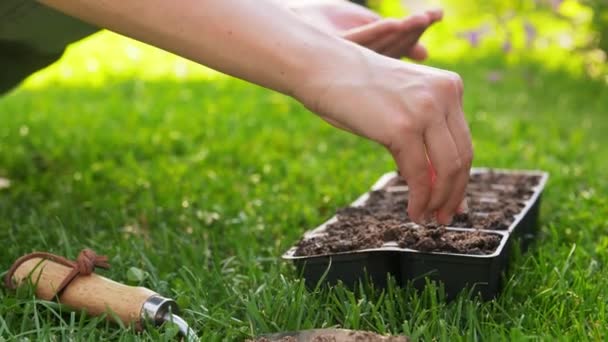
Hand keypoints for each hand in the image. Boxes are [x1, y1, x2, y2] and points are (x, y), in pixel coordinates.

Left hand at [287, 0, 441, 59]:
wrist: (293, 20)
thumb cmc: (328, 24)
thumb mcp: (367, 27)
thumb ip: (395, 38)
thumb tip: (425, 55)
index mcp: (369, 63)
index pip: (398, 49)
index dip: (416, 34)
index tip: (436, 15)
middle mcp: (359, 65)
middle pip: (392, 52)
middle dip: (412, 34)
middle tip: (428, 18)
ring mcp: (346, 59)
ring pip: (379, 50)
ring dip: (400, 34)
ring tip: (419, 19)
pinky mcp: (333, 49)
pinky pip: (358, 44)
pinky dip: (377, 33)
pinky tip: (394, 24)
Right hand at [296, 49, 472, 223]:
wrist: (323, 67)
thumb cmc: (355, 89)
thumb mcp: (400, 105)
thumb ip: (424, 132)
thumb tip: (440, 181)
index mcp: (449, 86)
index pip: (464, 141)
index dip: (461, 178)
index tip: (455, 202)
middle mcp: (445, 94)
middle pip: (463, 156)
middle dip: (454, 193)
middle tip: (444, 217)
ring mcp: (426, 109)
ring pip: (449, 168)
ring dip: (440, 200)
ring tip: (428, 218)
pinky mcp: (403, 127)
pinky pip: (420, 175)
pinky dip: (419, 199)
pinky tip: (413, 212)